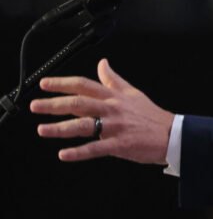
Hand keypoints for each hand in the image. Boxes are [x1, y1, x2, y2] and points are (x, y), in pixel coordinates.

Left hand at [30, 59, 174, 163]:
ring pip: (84, 125)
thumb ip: (113, 79)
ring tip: (42, 130)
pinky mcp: (119, 145)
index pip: (84, 85)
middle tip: (36, 106)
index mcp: (114, 96)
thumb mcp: (132, 92)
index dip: (63, 84)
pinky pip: (95, 148)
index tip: (45, 84)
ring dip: (60, 128)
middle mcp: (112, 109)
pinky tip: (64, 154)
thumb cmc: (151, 115)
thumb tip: (102, 63)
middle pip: (79, 103)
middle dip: (54, 104)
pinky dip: (78, 152)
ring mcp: (115, 127)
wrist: (170, 134)